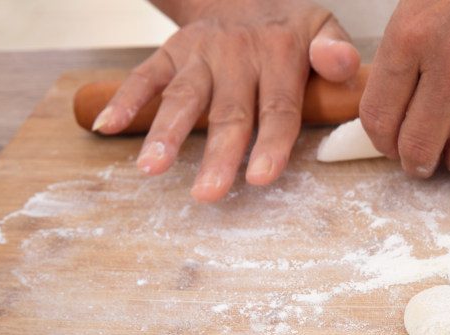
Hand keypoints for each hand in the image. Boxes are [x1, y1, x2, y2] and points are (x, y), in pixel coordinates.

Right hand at [92, 0, 359, 201]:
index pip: (278, 107)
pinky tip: (108, 126)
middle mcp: (238, 54)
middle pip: (228, 112)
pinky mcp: (171, 52)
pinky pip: (145, 74)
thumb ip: (335, 51)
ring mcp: (200, 53)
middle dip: (218, 154)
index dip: (270, 144)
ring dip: (165, 133)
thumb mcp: (323, 27)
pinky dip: (126, 99)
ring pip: (183, 97)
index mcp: (280, 53)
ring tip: (152, 168)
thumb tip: (341, 64)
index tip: (260, 177)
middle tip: (208, 192)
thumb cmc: (288, 30)